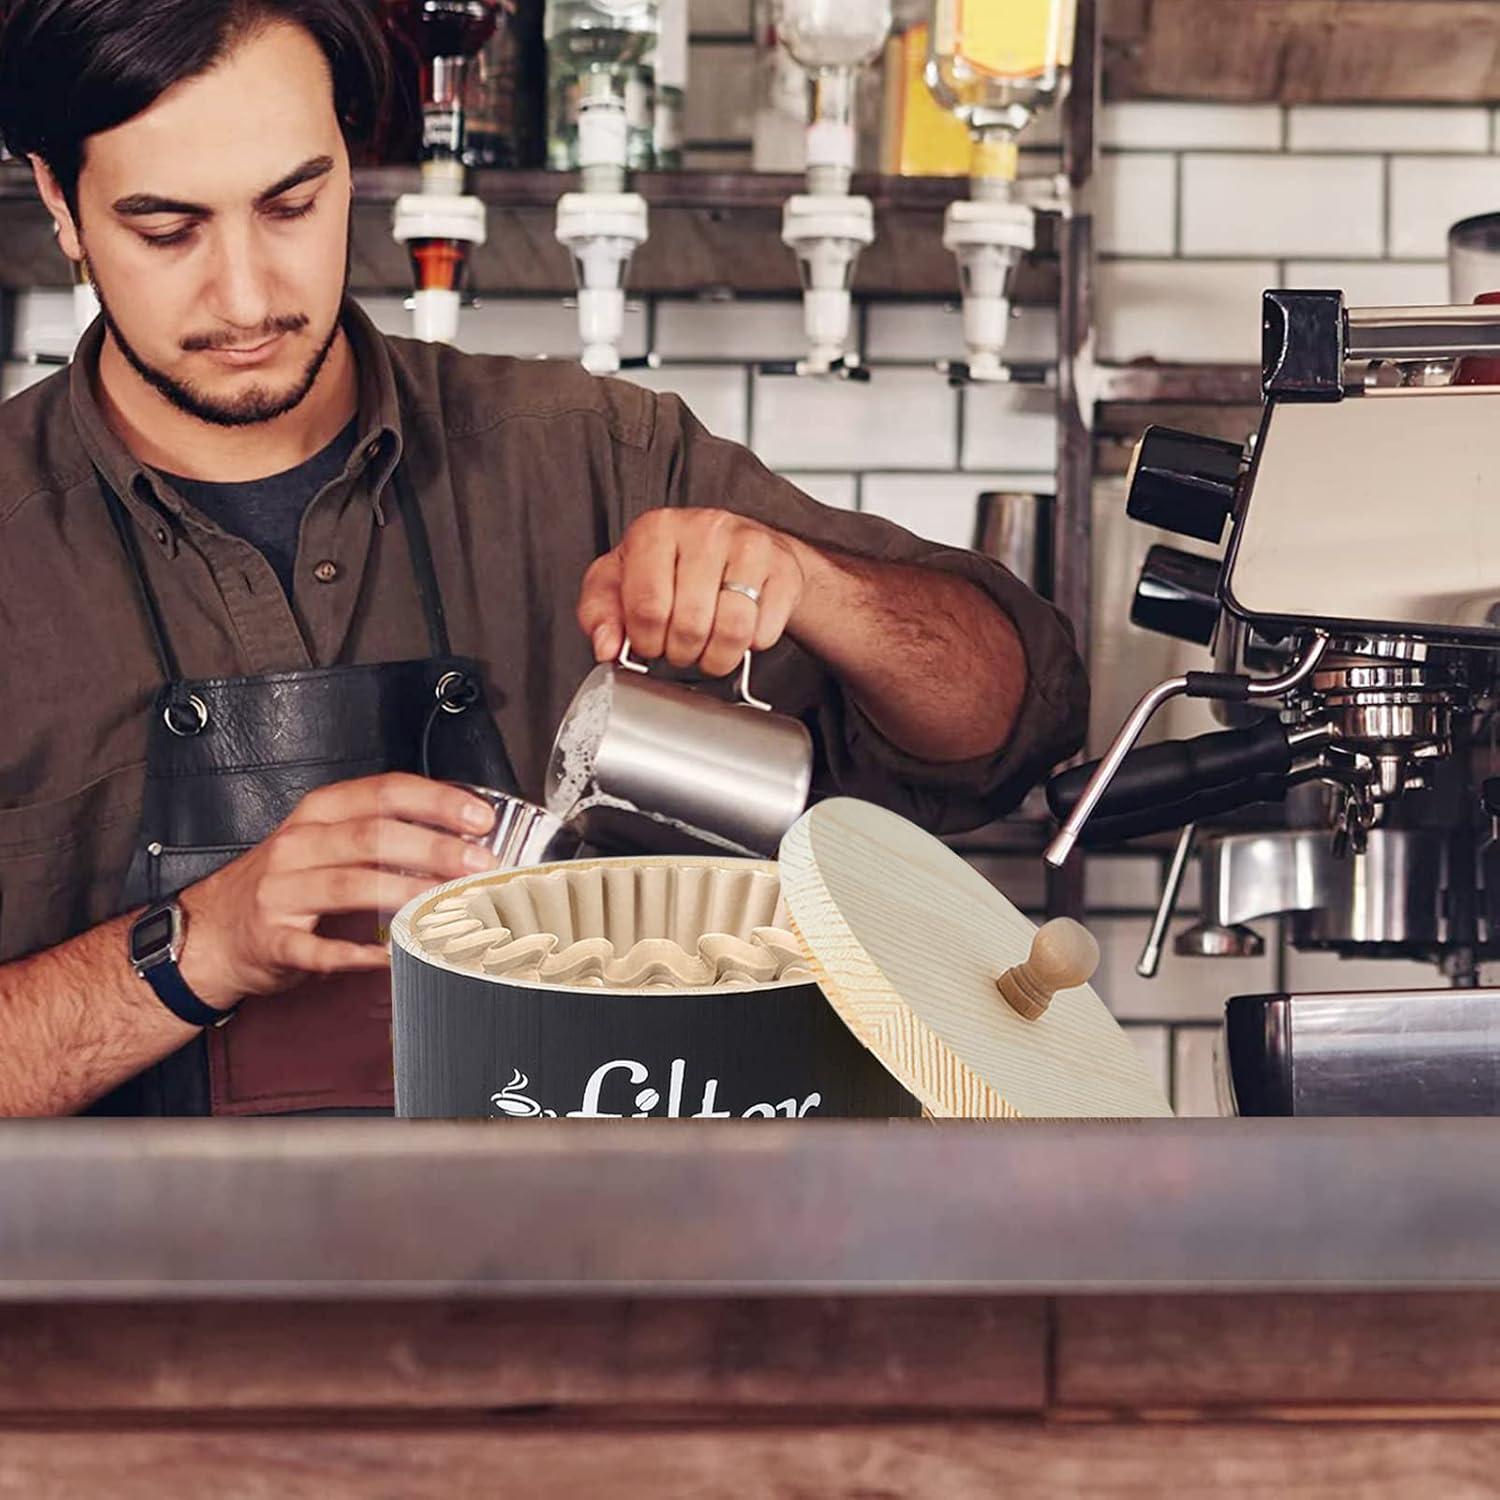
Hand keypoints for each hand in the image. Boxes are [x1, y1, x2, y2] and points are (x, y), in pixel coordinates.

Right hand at [175, 773, 497, 1009]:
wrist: (214, 931)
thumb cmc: (286, 883)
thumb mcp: (327, 841)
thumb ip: (384, 835)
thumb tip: (464, 841)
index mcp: (319, 813)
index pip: (384, 792)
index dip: (437, 802)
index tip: (479, 818)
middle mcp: (298, 844)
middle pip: (374, 836)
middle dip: (434, 848)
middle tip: (479, 864)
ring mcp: (282, 892)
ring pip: (352, 885)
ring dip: (410, 894)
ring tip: (452, 905)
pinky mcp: (273, 939)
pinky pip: (321, 950)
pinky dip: (362, 956)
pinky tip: (397, 957)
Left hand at [576, 508, 811, 676]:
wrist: (739, 550)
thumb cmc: (675, 568)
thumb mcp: (621, 582)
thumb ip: (600, 612)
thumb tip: (607, 647)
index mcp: (657, 529)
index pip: (648, 607)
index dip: (647, 642)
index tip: (649, 644)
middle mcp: (705, 528)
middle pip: (690, 624)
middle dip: (681, 653)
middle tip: (680, 648)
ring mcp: (749, 546)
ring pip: (733, 631)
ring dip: (717, 658)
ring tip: (708, 649)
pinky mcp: (783, 569)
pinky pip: (765, 632)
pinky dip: (750, 647)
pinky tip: (739, 630)